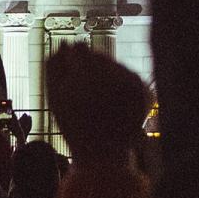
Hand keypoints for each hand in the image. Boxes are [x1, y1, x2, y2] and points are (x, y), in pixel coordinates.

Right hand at [46, 44, 151, 168]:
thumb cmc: (75, 125)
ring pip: (114, 64)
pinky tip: (112, 101)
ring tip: (98, 98)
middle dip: (89, 65)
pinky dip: (120, 85)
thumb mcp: (55, 97)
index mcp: (88, 76)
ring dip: (105, 73)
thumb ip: (54, 66)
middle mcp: (114, 76)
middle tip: (84, 86)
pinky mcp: (145, 91)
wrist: (103, 154)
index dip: (72, 58)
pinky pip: (129, 76)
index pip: (80, 49)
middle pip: (99, 55)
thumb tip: (63, 43)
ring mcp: (133, 84)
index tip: (71, 70)